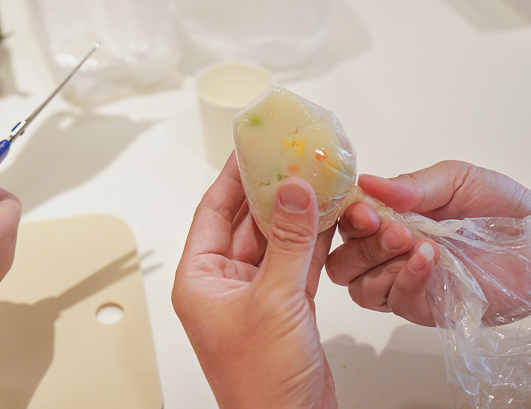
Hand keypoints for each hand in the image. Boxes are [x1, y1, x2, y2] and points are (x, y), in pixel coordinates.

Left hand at [172, 155, 336, 408]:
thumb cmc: (262, 383)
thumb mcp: (275, 301)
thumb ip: (287, 241)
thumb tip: (293, 190)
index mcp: (200, 279)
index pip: (213, 212)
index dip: (232, 176)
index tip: (250, 147)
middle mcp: (224, 284)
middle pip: (245, 222)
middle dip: (270, 190)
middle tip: (291, 156)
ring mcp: (256, 296)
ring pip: (275, 241)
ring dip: (296, 213)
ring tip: (316, 177)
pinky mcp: (285, 308)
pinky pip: (296, 262)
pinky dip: (313, 241)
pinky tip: (330, 215)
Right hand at [325, 160, 530, 326]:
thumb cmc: (502, 208)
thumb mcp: (455, 180)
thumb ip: (410, 185)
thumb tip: (366, 182)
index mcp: (388, 218)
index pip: (344, 224)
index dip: (346, 218)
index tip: (366, 210)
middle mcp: (388, 254)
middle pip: (342, 260)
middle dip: (359, 243)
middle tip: (391, 227)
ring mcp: (405, 283)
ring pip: (359, 287)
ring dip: (379, 262)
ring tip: (416, 242)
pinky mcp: (428, 309)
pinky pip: (396, 303)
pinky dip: (407, 279)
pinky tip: (429, 259)